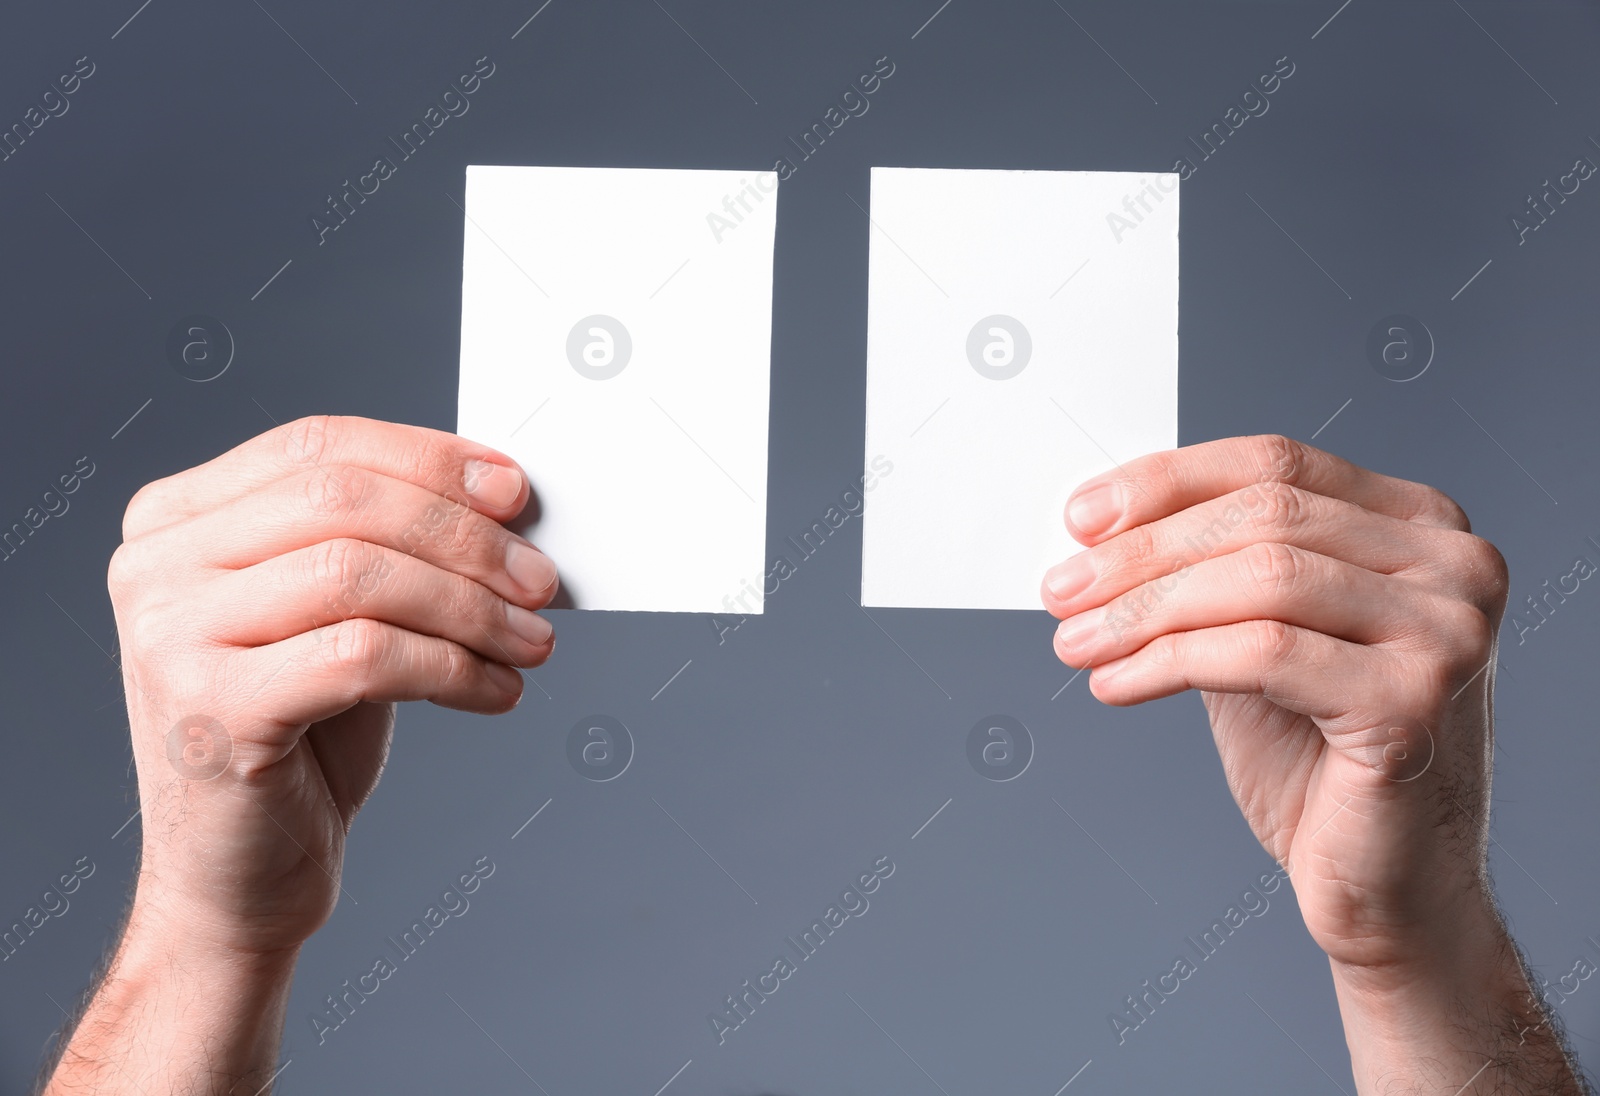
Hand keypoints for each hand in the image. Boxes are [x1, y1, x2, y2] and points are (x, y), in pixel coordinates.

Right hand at [108, 415, 557, 955]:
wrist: (238, 884)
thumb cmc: (298, 744)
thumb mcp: (335, 621)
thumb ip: (385, 549)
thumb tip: (501, 500)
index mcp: (176, 522)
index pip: (317, 446)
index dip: (428, 459)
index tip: (512, 490)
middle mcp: (155, 567)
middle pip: (342, 500)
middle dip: (464, 535)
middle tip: (540, 578)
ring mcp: (171, 637)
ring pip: (358, 573)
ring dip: (471, 606)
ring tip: (530, 643)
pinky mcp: (213, 710)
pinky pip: (363, 655)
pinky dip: (452, 668)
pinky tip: (495, 692)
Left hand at [1040, 435, 1585, 1091]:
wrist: (1384, 882)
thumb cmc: (1319, 758)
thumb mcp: (1254, 634)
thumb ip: (1206, 572)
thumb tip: (1100, 528)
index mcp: (1420, 525)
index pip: (1276, 463)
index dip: (1166, 482)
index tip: (1081, 515)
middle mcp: (1453, 564)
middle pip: (1264, 516)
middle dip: (1142, 552)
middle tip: (1062, 587)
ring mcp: (1447, 630)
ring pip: (1261, 578)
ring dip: (1144, 609)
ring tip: (1076, 640)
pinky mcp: (1415, 700)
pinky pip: (1262, 653)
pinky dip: (1170, 661)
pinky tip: (1117, 683)